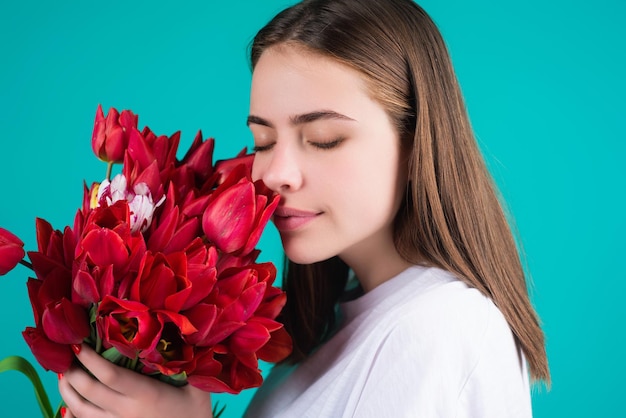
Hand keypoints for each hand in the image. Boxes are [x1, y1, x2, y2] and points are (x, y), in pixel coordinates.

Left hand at [58, 344, 212, 417]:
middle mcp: (127, 411)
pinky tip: (69, 405)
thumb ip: (188, 361)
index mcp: (146, 394)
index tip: (79, 344)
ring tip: (65, 375)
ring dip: (68, 392)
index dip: (90, 359)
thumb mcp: (198, 386)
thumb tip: (181, 331)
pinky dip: (73, 415)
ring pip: (82, 410)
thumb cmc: (195, 412)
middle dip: (72, 372)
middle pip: (89, 391)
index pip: (110, 375)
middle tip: (66, 356)